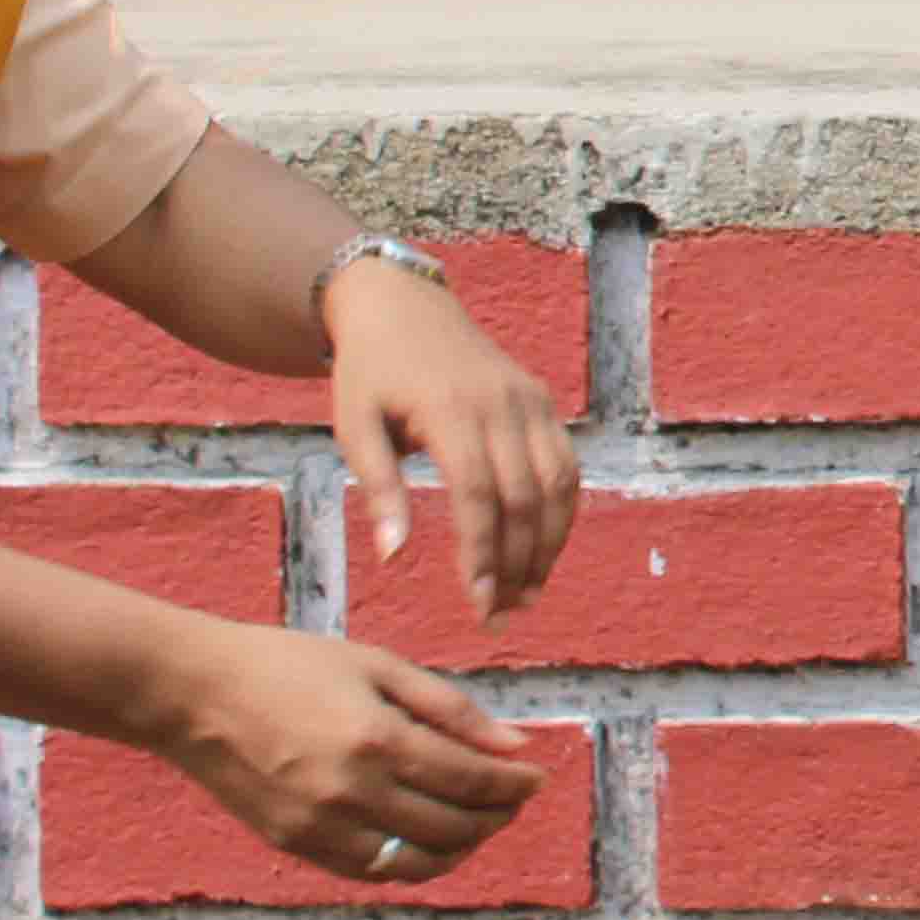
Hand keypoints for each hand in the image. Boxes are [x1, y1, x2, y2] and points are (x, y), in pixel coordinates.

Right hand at [162, 621, 547, 877]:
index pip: (472, 779)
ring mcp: (320, 826)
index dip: (514, 784)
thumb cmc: (289, 665)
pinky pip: (372, 871)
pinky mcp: (295, 846)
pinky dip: (412, 863)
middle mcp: (351, 791)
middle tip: (513, 798)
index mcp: (377, 738)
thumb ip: (451, 709)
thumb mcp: (378, 666)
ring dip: (461, 848)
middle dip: (496, 816)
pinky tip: (429, 840)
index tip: (537, 777)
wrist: (195, 694)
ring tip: (479, 822)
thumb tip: (516, 745)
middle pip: (452, 826)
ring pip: (417, 862)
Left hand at [325, 262, 579, 617]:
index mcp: (451, 410)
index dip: (482, 552)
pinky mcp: (541, 401)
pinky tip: (543, 549)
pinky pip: (565, 464)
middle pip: (525, 498)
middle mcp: (502, 404)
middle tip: (501, 616)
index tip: (476, 603)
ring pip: (558, 484)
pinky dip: (562, 512)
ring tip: (529, 595)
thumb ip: (379, 490)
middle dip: (518, 564)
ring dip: (549, 546)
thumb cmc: (369, 372)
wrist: (401, 304)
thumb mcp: (353, 426)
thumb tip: (394, 557)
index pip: (478, 495)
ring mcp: (529, 400)